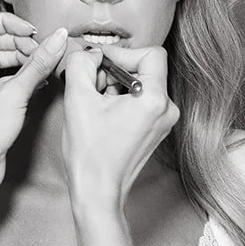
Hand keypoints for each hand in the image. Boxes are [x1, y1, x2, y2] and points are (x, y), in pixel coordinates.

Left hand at [0, 13, 67, 186]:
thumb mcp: (16, 92)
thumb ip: (39, 63)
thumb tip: (57, 39)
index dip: (9, 23)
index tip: (32, 32)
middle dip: (18, 42)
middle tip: (42, 51)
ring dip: (20, 59)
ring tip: (42, 66)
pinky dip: (17, 75)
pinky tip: (37, 81)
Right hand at [62, 45, 178, 215]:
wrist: (97, 192)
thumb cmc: (90, 153)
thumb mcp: (78, 99)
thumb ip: (81, 64)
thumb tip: (89, 52)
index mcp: (155, 100)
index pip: (150, 53)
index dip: (122, 54)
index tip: (100, 64)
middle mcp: (167, 110)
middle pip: (146, 69)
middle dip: (116, 71)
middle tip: (93, 86)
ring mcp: (164, 122)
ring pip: (142, 85)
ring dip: (116, 86)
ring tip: (96, 104)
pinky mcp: (156, 130)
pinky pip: (142, 101)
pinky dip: (122, 100)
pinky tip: (104, 115)